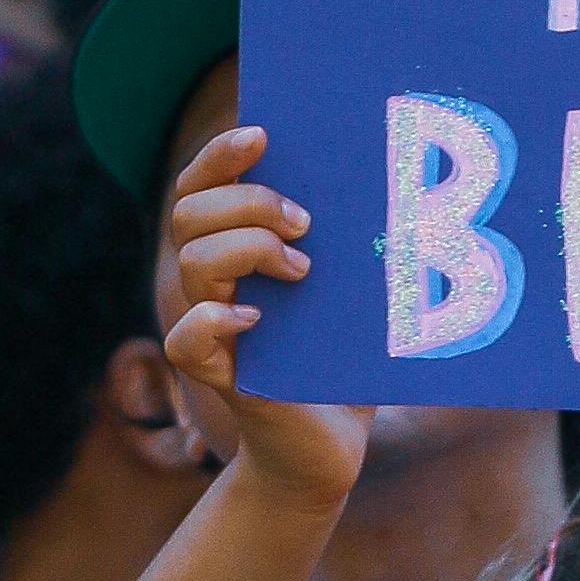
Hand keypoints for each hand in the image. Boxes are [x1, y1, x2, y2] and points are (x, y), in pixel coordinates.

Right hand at [162, 124, 368, 514]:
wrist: (332, 446)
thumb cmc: (344, 360)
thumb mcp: (352, 289)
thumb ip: (350, 237)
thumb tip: (393, 170)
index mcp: (238, 246)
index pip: (204, 183)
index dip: (222, 153)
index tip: (264, 134)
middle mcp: (214, 280)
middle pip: (191, 212)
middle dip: (247, 201)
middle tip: (304, 221)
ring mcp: (212, 325)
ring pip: (192, 261)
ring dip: (246, 250)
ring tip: (302, 269)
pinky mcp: (217, 373)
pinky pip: (186, 337)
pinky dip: (214, 319)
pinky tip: (254, 316)